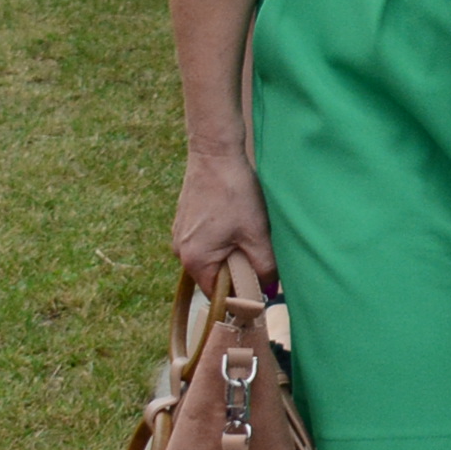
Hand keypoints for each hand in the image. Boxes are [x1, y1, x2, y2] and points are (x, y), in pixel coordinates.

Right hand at [174, 150, 275, 301]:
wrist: (215, 154)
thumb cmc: (234, 193)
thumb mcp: (256, 233)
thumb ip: (264, 266)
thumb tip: (270, 289)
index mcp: (194, 260)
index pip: (217, 294)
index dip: (239, 295)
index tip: (259, 288)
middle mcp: (180, 251)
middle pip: (213, 276)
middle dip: (236, 271)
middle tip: (256, 253)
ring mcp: (180, 235)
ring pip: (210, 257)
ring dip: (230, 252)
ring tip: (246, 232)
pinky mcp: (185, 222)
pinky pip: (205, 242)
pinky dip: (222, 238)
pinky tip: (235, 220)